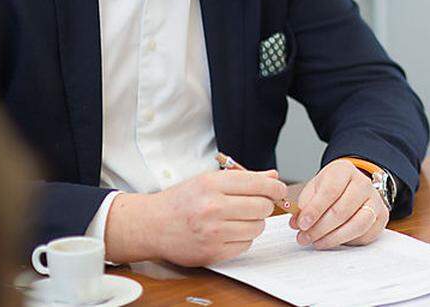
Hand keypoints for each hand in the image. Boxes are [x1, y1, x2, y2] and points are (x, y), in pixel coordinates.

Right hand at [106, 168, 285, 265]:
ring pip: (257, 227)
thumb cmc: (181, 201)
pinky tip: (229, 232)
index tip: (278, 189)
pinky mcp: (212, 253)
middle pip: (263, 207)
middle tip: (255, 204)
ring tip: (239, 218)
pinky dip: (243, 238)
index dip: (275, 187)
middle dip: (264, 205)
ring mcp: (212, 233)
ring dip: (254, 223)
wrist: (152, 225)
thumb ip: (243, 178)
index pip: (258, 184)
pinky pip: (245, 245)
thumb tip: (273, 176)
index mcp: (212, 184)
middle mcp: (212, 208)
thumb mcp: (208, 180)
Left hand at [290, 159, 388, 249]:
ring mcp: (375, 200)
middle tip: (304, 237)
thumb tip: (297, 221)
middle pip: (342, 211)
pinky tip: (332, 240)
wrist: (353, 187)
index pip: (330, 191)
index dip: (315, 210)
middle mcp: (364, 183)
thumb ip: (305, 203)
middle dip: (320, 228)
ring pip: (357, 225)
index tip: (302, 223)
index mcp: (345, 171)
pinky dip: (346, 241)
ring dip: (333, 238)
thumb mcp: (315, 188)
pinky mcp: (381, 217)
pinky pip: (365, 235)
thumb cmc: (331, 188)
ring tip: (316, 242)